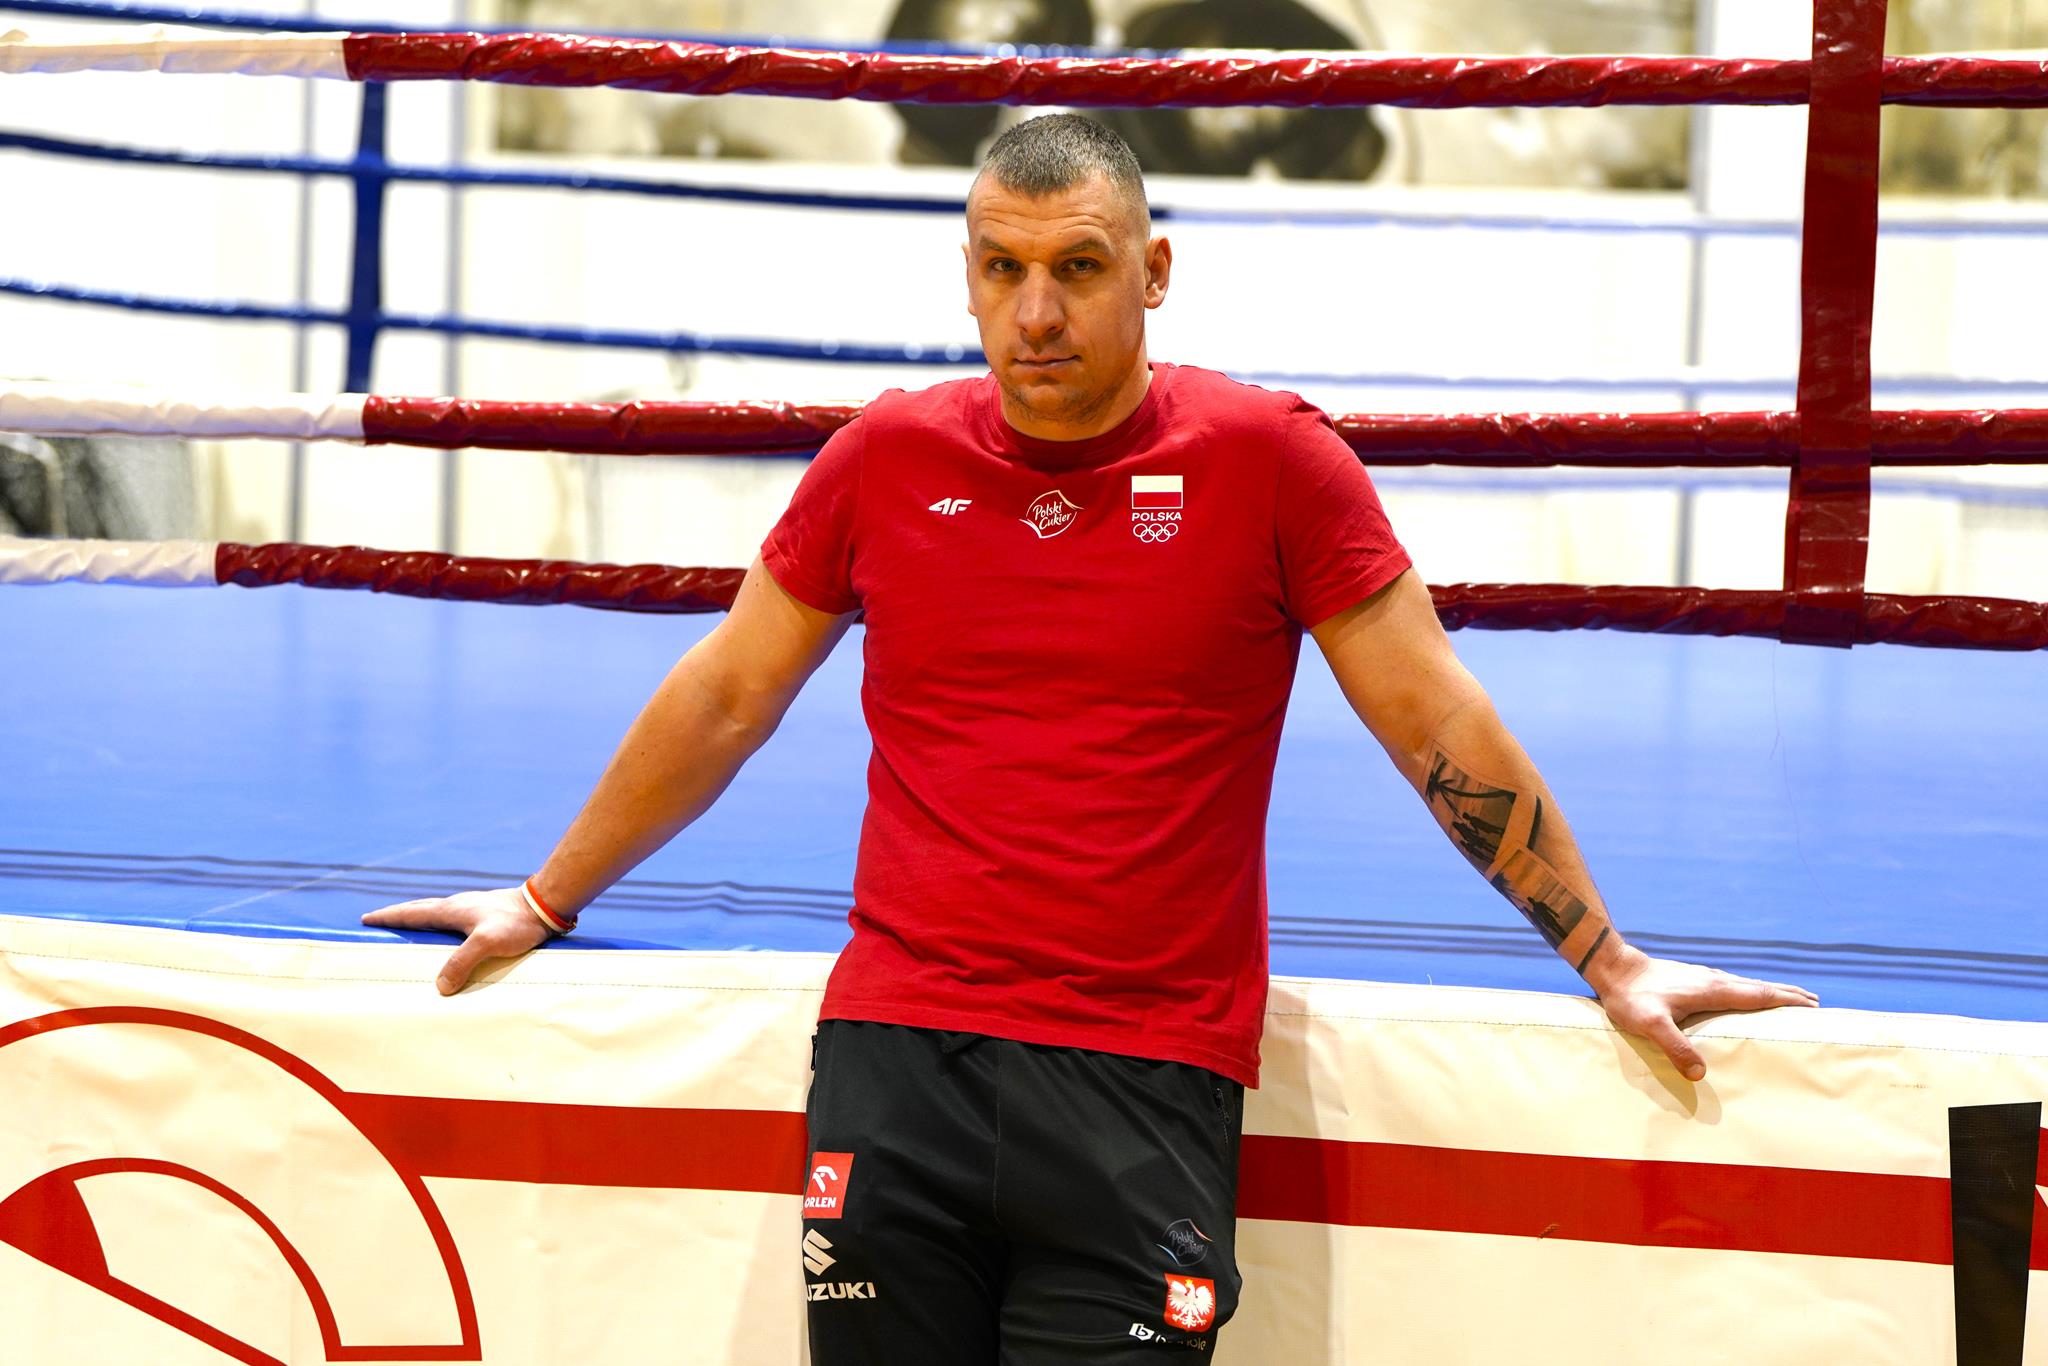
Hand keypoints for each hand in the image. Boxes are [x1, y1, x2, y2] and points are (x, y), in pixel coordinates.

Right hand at [360, 887, 552, 994]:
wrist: (545, 906)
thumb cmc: (517, 922)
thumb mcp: (487, 943)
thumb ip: (461, 962)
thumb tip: (440, 987)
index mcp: (452, 910)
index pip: (413, 913)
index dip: (390, 916)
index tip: (368, 918)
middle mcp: (459, 905)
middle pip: (421, 909)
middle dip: (400, 915)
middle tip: (381, 920)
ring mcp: (472, 908)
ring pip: (437, 913)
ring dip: (419, 918)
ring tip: (409, 928)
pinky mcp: (486, 915)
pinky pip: (453, 919)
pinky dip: (439, 924)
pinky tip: (448, 934)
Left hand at [1591, 947, 1817, 1082]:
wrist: (1613, 969)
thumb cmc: (1631, 997)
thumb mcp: (1650, 1024)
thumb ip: (1675, 1046)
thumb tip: (1701, 1074)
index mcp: (1712, 989)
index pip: (1759, 995)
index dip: (1787, 1000)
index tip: (1814, 1005)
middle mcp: (1713, 980)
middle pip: (1759, 987)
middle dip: (1787, 995)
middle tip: (1815, 1003)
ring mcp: (1703, 977)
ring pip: (1746, 985)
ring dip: (1770, 992)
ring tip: (1789, 999)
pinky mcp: (1692, 979)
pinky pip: (1732, 986)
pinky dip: (1750, 991)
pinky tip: (1744, 998)